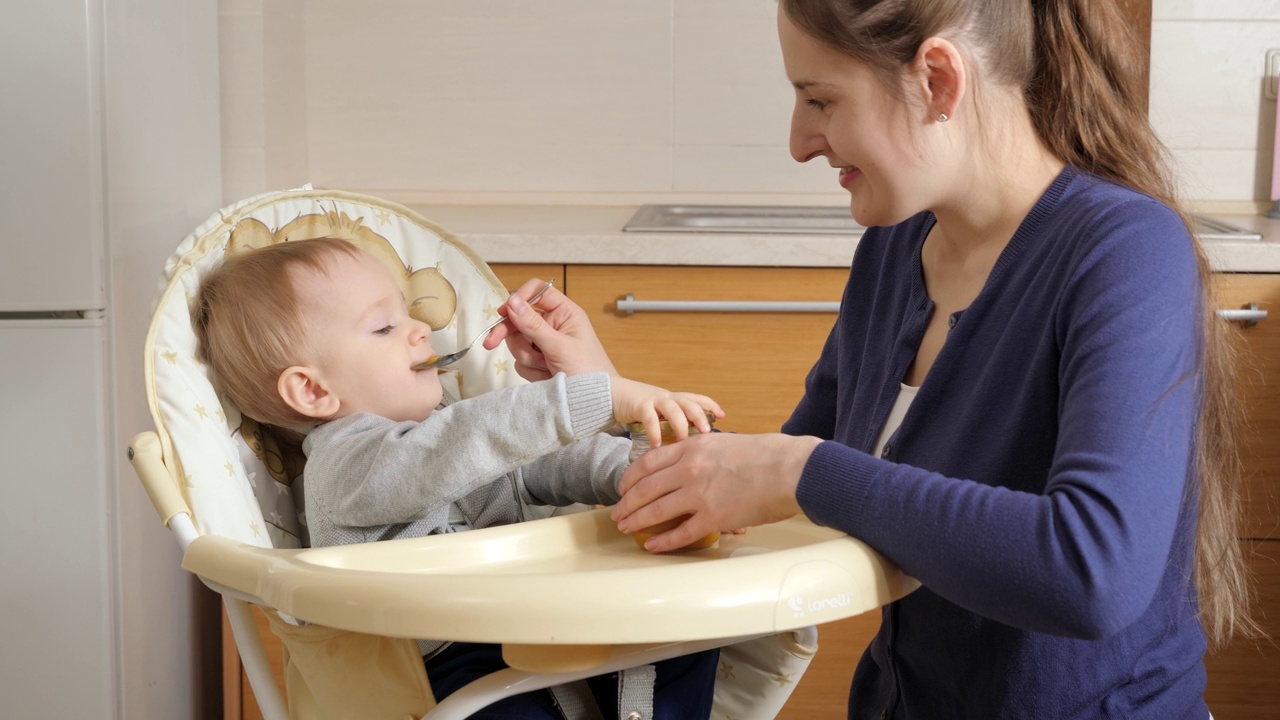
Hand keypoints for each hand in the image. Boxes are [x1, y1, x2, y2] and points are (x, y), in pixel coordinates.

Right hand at [485, 279, 616, 380]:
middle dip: (510, 334)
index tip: (504, 311)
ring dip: (527, 357)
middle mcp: (553, 324)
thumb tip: (512, 301)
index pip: (537, 291)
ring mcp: (545, 343)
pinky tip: (546, 376)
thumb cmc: (588, 370)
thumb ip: (533, 325)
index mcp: (564, 312)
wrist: (596, 402)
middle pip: (520, 318)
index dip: (519, 298)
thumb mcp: (559, 346)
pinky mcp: (540, 361)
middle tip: (490, 343)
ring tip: (547, 367)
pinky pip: (521, 360)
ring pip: (518, 341)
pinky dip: (531, 370)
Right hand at [610, 377, 722, 446]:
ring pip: (673, 409)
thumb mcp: (661, 413)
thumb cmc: (641, 408)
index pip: (697, 399)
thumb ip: (674, 424)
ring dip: (680, 425)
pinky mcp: (639, 406)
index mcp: (676, 399)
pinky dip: (654, 432)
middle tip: (707, 432)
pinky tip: (657, 446)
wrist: (614, 394)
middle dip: (700, 416)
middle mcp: (668, 397)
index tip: (723, 416)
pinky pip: (649, 418)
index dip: (711, 405)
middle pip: (689, 403)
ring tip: (683, 441)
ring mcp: (654, 400)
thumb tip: (691, 446)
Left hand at [611, 432, 821, 552]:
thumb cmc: (768, 454)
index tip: (624, 487)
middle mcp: (689, 470)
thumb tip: (695, 461)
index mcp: (693, 448)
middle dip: (627, 502)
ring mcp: (699, 494)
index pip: (649, 462)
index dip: (631, 477)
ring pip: (656, 510)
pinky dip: (663, 541)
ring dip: (637, 521)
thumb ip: (705, 452)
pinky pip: (680, 533)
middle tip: (617, 513)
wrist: (790, 469)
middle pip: (646, 488)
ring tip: (625, 528)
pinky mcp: (713, 518)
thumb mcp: (727, 443)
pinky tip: (653, 545)